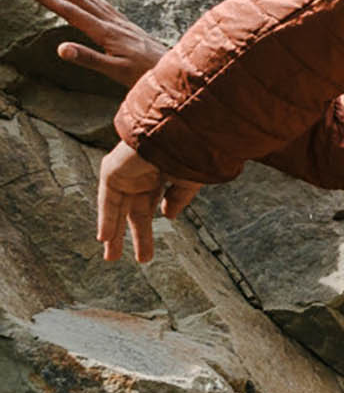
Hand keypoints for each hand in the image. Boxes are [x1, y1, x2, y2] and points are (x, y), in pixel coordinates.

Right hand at [11, 0, 169, 84]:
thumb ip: (89, 59)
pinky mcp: (124, 24)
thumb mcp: (116, 72)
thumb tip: (61, 48)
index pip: (66, 9)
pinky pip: (99, 1)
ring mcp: (117, 20)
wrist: (176, 72)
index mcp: (104, 31)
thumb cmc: (146, 76)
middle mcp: (109, 20)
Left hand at [95, 142, 199, 263]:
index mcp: (159, 176)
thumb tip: (168, 217)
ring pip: (117, 209)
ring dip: (114, 234)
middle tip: (136, 259)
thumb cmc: (190, 152)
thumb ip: (177, 199)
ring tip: (111, 257)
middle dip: (133, 236)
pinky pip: (108, 200)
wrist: (180, 132)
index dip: (148, 230)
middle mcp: (140, 176)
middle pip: (133, 213)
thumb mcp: (188, 181)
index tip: (148, 252)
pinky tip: (104, 238)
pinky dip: (106, 219)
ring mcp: (125, 173)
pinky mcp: (113, 171)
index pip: (150, 208)